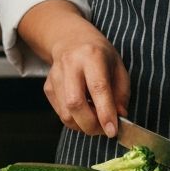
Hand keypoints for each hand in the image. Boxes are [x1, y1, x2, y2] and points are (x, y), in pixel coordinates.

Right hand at [19, 1, 129, 137]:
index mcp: (92, 55)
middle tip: (104, 130)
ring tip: (96, 121)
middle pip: (75, 103)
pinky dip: (75, 120)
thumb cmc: (99, 54)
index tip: (112, 130)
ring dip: (83, 126)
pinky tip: (84, 112)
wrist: (71, 39)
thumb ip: (121, 92)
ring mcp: (55, 76)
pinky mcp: (47, 87)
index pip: (98, 88)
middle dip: (91, 125)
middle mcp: (70, 65)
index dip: (105, 112)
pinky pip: (61, 113)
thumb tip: (119, 116)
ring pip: (65, 113)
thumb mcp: (118, 66)